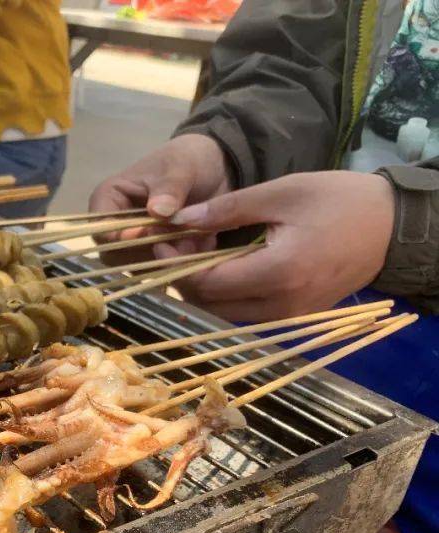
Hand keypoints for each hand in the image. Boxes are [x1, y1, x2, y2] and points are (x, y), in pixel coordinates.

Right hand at [88, 134, 232, 263]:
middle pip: (116, 255)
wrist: (214, 169)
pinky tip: (199, 245)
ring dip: (167, 259)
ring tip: (196, 240)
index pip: (101, 230)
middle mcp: (114, 227)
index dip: (122, 238)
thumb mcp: (180, 168)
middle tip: (181, 239)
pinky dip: (180, 263)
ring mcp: (133, 244)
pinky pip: (159, 271)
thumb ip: (169, 190)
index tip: (150, 234)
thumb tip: (157, 211)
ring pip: (138, 267)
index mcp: (108, 200)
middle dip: (149, 251)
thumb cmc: (187, 161)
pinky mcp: (153, 256)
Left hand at [169, 171, 394, 321]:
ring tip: (199, 255)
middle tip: (177, 249)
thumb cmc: (338, 200)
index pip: (208, 283)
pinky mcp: (297, 317)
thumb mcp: (280, 193)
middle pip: (213, 305)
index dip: (178, 266)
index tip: (162, 244)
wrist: (392, 226)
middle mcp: (282, 305)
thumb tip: (179, 219)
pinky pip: (249, 313)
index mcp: (278, 273)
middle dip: (187, 280)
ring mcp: (291, 317)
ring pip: (228, 314)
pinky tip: (226, 267)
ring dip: (207, 290)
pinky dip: (230, 295)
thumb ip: (226, 209)